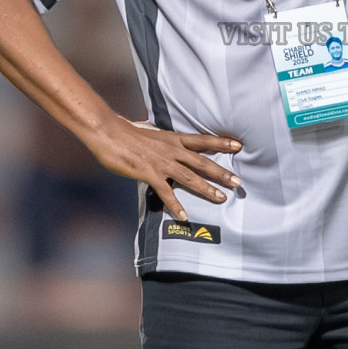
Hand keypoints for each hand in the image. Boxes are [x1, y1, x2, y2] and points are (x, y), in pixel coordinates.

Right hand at [97, 120, 242, 222]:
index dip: (221, 142)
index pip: (203, 140)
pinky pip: (166, 192)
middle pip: (202, 162)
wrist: (109, 133)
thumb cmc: (126, 132)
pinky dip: (175, 205)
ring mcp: (161, 162)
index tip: (238, 145)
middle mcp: (172, 150)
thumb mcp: (151, 132)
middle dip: (221, 172)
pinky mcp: (149, 174)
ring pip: (189, 177)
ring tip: (220, 198)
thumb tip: (166, 142)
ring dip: (206, 188)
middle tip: (238, 181)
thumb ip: (162, 141)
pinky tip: (184, 215)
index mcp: (173, 139)